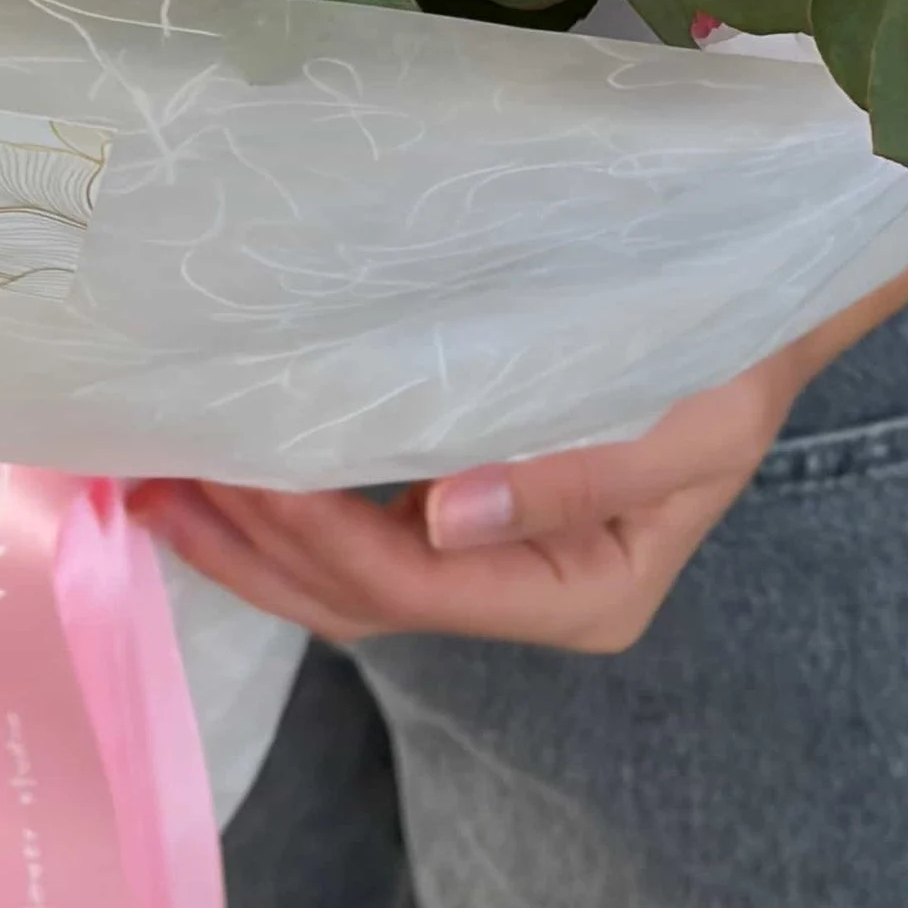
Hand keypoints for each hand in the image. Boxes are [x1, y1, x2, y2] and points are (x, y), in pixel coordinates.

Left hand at [128, 349, 813, 654]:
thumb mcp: (689, 418)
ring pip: (345, 586)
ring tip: (154, 485)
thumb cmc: (729, 351)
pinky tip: (221, 469)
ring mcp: (492, 564)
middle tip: (157, 481)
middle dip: (256, 552)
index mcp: (582, 594)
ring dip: (250, 542)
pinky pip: (356, 537)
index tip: (244, 471)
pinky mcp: (466, 519)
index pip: (416, 588)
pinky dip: (283, 512)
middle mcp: (525, 594)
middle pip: (363, 604)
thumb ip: (576, 474)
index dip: (320, 539)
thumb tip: (442, 519)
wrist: (753, 303)